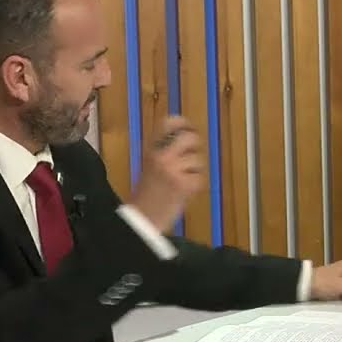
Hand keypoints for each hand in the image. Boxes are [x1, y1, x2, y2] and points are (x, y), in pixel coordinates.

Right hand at [128, 116, 202, 232]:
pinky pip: (200, 177)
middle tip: (191, 156)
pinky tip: (183, 192)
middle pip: (190, 138)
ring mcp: (173, 170)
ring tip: (181, 181)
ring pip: (197, 160)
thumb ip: (165, 150)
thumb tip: (187, 134)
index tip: (188, 127)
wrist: (141, 218)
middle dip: (195, 147)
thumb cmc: (146, 193)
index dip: (182, 123)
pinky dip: (195, 185)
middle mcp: (161, 156)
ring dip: (194, 171)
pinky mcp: (184, 184)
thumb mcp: (149, 164)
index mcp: (151, 149)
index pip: (168, 124)